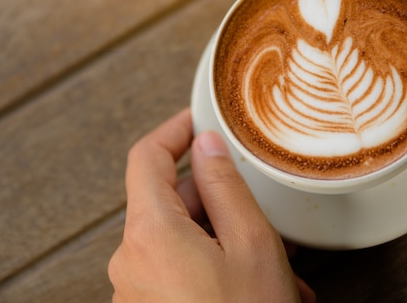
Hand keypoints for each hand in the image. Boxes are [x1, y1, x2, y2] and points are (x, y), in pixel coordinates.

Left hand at [108, 109, 315, 301]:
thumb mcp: (249, 243)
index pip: (147, 157)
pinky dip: (212, 264)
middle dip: (219, 202)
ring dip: (226, 240)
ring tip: (275, 265)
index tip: (196, 120)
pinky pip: (177, 268)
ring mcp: (134, 289)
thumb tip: (206, 144)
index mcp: (149, 233)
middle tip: (262, 211)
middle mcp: (130, 260)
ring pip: (181, 238)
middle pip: (170, 202)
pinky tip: (252, 285)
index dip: (173, 131)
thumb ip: (224, 184)